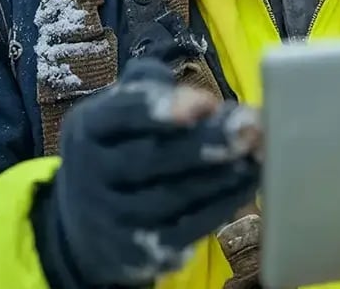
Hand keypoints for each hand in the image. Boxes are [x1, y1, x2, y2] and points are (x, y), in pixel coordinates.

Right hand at [43, 58, 261, 286]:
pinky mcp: (136, 255)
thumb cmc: (119, 149)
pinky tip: (248, 183)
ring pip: (170, 197)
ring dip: (220, 176)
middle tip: (248, 129)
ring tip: (257, 154)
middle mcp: (91, 174)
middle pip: (150, 159)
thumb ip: (151, 85)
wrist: (83, 224)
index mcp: (89, 128)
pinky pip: (183, 231)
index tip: (207, 101)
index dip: (162, 107)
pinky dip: (220, 206)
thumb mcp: (120, 111)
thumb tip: (194, 85)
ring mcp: (111, 219)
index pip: (121, 114)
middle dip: (205, 143)